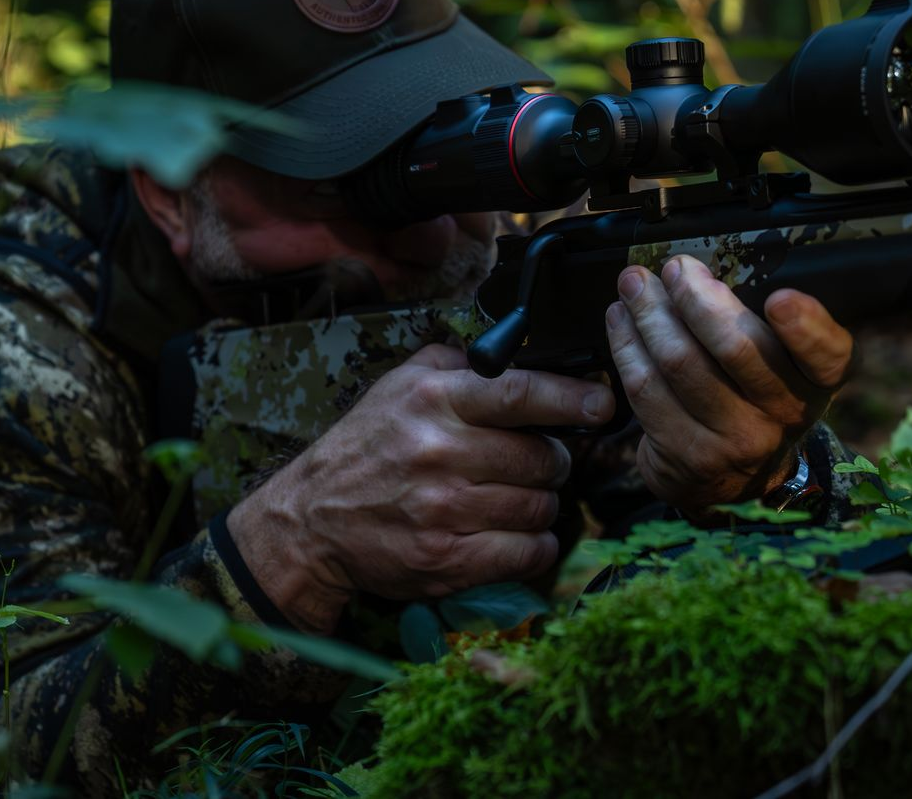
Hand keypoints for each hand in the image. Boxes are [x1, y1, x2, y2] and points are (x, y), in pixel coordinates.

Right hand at [226, 344, 613, 631]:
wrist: (310, 520)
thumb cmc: (365, 448)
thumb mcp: (398, 386)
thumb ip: (457, 364)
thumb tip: (519, 352)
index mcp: (433, 401)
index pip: (519, 393)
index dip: (571, 398)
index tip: (602, 404)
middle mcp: (439, 452)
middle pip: (542, 458)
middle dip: (554, 461)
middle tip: (539, 463)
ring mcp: (443, 510)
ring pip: (540, 506)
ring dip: (543, 503)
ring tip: (519, 497)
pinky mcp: (446, 559)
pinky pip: (526, 552)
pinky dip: (536, 545)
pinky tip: (519, 534)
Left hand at [605, 254, 852, 510]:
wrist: (734, 478)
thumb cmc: (755, 397)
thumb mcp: (783, 364)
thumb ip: (759, 320)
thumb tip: (695, 269)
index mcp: (817, 379)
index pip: (826, 352)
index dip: (806, 326)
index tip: (780, 298)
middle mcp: (784, 413)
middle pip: (735, 347)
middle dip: (694, 297)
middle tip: (674, 268)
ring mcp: (733, 440)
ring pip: (680, 362)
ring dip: (649, 313)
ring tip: (634, 284)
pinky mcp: (684, 453)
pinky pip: (646, 388)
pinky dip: (626, 344)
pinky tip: (621, 319)